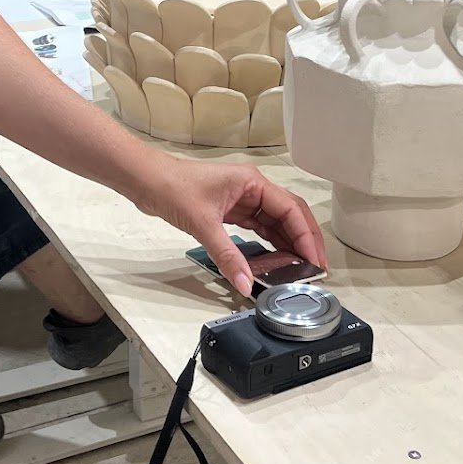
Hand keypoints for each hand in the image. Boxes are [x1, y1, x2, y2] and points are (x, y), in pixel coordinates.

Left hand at [140, 157, 326, 296]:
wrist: (147, 180)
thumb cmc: (173, 188)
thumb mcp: (203, 225)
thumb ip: (227, 256)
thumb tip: (245, 283)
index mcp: (252, 183)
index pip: (290, 209)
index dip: (306, 235)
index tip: (315, 259)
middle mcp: (252, 189)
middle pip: (289, 214)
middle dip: (305, 239)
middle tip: (315, 267)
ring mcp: (242, 199)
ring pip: (275, 222)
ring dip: (289, 243)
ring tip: (300, 267)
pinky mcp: (231, 210)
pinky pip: (258, 228)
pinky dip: (270, 243)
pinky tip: (277, 259)